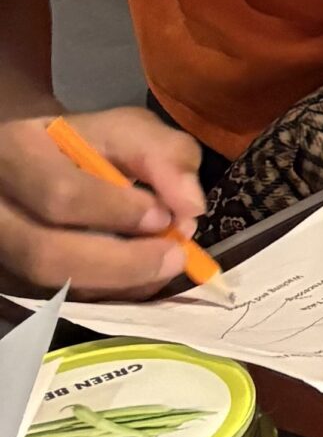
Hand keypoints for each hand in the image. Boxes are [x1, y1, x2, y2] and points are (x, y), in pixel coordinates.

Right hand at [0, 106, 204, 298]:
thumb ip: (166, 156)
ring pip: (51, 289)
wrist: (34, 166)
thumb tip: (190, 207)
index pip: (61, 195)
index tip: (165, 215)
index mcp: (17, 155)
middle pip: (46, 254)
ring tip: (163, 265)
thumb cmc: (84, 145)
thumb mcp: (128, 130)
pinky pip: (56, 306)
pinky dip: (105, 297)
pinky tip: (137, 280)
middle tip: (175, 256)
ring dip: (118, 284)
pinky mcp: (9, 285)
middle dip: (122, 262)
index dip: (117, 211)